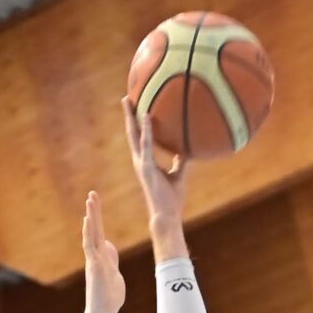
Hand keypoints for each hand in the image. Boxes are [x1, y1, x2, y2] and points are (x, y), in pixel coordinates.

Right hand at [78, 189, 126, 312]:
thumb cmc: (109, 297)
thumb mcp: (114, 273)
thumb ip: (111, 259)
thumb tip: (108, 246)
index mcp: (102, 256)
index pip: (99, 232)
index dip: (98, 218)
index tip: (96, 203)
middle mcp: (95, 255)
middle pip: (94, 229)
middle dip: (94, 211)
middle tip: (92, 193)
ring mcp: (93, 259)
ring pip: (91, 234)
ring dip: (91, 217)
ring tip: (90, 200)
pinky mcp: (94, 266)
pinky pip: (89, 246)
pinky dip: (88, 232)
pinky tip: (88, 220)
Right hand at [122, 97, 187, 255]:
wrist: (167, 215)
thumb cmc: (172, 198)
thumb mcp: (179, 175)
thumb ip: (180, 161)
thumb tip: (186, 150)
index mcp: (146, 162)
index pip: (139, 138)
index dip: (136, 123)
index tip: (135, 108)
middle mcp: (140, 160)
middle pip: (132, 133)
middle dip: (128, 115)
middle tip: (126, 97)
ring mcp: (141, 163)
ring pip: (134, 135)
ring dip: (131, 117)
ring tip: (128, 100)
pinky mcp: (147, 167)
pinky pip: (147, 144)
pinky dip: (147, 130)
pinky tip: (147, 116)